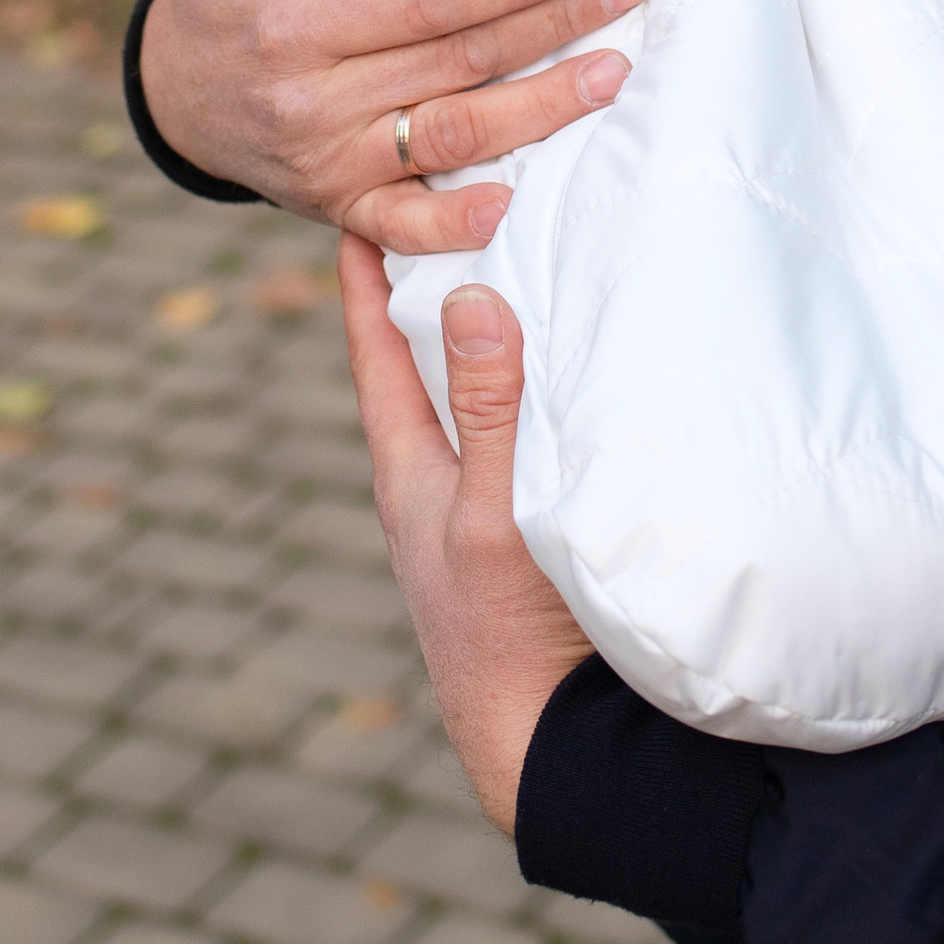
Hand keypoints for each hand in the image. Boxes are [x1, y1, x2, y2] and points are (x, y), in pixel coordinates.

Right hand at [137, 0, 641, 254]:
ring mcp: (329, 165)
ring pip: (453, 138)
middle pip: (459, 62)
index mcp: (294, 23)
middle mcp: (313, 102)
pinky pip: (404, 227)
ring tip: (613, 73)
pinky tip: (515, 201)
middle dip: (553, 24)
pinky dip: (457, 222)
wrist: (177, 91)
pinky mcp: (338, 210)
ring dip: (542, 110)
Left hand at [342, 246, 590, 830]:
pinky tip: (581, 362)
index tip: (362, 201)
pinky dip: (540, 385)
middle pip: (428, 360)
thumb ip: (487, 412)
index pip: (374, 348)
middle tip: (458, 205)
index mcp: (408, 468)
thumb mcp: (491, 512)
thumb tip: (467, 298)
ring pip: (481, 396)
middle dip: (439, 286)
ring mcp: (483, 506)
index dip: (364, 275)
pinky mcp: (531, 526)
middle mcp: (439, 479)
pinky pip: (526, 432)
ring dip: (498, 334)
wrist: (553, 741)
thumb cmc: (506, 635)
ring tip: (525, 259)